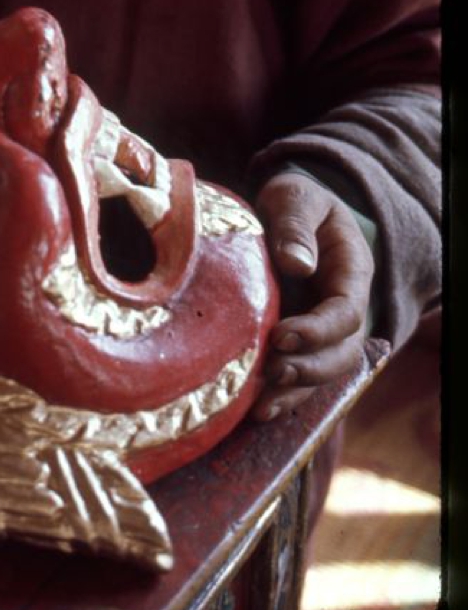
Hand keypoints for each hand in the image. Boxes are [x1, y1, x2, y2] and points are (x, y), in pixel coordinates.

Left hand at [252, 172, 373, 421]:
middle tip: (273, 374)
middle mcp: (344, 306)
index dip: (319, 331)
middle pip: (342, 352)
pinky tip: (256, 410)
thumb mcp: (296, 198)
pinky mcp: (302, 341)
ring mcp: (325, 328)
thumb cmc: (295, 201)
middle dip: (310, 369)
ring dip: (296, 393)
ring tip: (262, 407)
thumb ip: (296, 225)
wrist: (289, 211)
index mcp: (352, 271)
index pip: (346, 312)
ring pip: (324, 372)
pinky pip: (302, 375)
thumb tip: (298, 264)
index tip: (281, 336)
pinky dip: (284, 395)